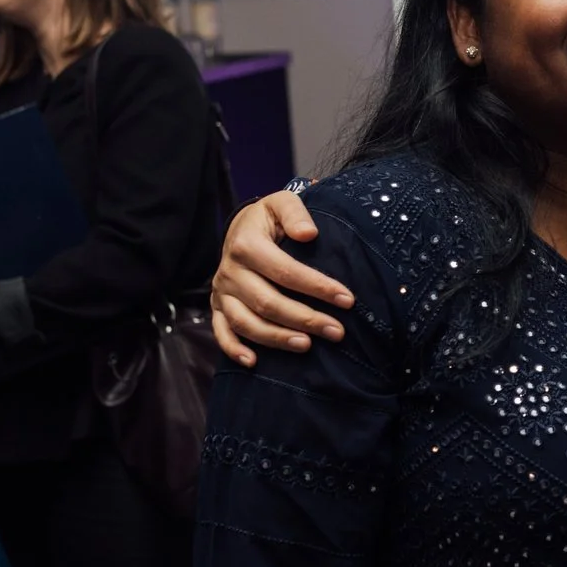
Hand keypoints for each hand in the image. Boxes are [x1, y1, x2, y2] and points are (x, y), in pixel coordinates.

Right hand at [211, 189, 355, 366]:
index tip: (347, 300)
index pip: (286, 272)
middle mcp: (230, 272)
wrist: (239, 228)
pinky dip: (234, 349)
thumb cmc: (269, 219)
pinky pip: (222, 332)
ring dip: (277, 338)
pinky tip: (254, 363)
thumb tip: (308, 233)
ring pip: (246, 323)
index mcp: (246, 246)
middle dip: (305, 319)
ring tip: (308, 346)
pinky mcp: (218, 307)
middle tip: (337, 331)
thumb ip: (295, 212)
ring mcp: (222, 293)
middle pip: (268, 302)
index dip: (318, 287)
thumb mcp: (281, 204)